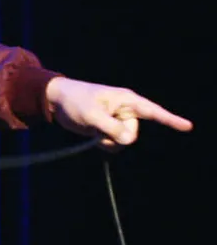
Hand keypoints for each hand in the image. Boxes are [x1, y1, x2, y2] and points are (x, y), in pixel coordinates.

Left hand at [45, 76, 192, 150]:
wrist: (57, 101)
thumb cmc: (75, 101)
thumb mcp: (91, 114)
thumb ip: (111, 127)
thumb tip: (129, 140)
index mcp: (127, 100)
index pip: (153, 111)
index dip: (171, 120)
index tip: (188, 127)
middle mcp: (126, 111)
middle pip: (132, 133)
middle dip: (117, 135)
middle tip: (98, 124)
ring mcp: (118, 121)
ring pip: (124, 141)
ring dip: (108, 141)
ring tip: (94, 127)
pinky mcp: (109, 130)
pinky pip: (114, 144)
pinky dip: (105, 144)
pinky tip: (94, 135)